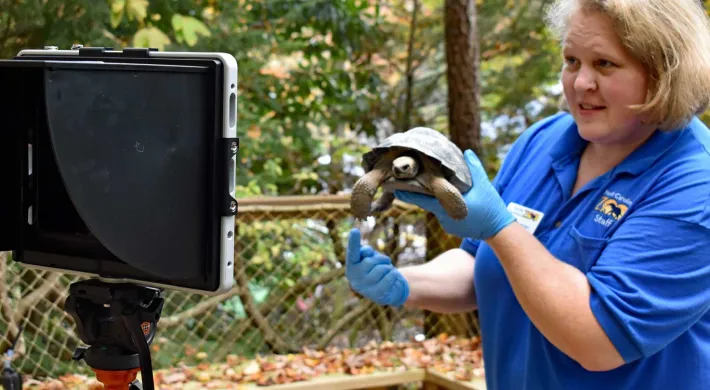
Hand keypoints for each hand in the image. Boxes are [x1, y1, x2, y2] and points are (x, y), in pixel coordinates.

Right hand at [345, 228, 408, 306]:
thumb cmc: (376, 269)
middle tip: (384, 263)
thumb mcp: (370, 257)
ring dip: (388, 267)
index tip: (355, 230)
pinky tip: (391, 280)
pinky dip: (394, 276)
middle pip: (371, 261)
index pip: (352, 253)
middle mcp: (354, 278)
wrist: (387, 289)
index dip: (353, 242)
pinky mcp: (377, 295)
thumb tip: (366, 251)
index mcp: (351, 266)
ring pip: (382, 269)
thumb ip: (366, 252)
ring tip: (386, 273)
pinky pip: (390, 277)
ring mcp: (365, 288)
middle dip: (381, 259)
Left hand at [394, 149, 514, 240]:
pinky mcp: (449, 227)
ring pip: (433, 208)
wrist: (498, 231)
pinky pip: (441, 214)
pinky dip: (441, 207)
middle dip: (415, 192)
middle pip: (424, 202)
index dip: (407, 193)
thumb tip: (466, 151)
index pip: (422, 198)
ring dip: (431, 199)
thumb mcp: (484, 185)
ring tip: (424, 187)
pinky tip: (444, 200)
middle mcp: (443, 216)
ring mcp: (445, 223)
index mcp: (447, 205)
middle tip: (401, 183)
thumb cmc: (491, 207)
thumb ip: (474, 168)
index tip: (394, 186)